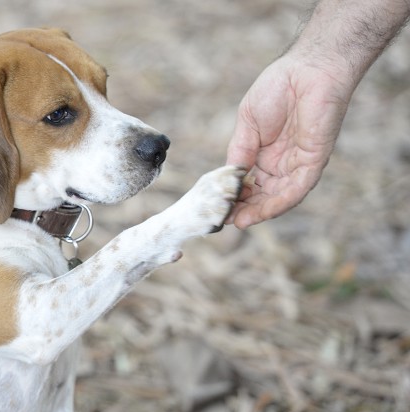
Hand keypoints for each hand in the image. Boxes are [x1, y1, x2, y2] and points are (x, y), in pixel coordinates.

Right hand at [226, 54, 352, 227]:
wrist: (307, 69)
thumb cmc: (276, 88)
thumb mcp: (247, 125)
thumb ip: (240, 152)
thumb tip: (228, 180)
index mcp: (265, 154)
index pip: (250, 183)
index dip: (235, 197)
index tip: (219, 208)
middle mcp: (283, 163)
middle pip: (263, 194)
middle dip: (245, 209)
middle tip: (226, 220)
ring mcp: (299, 163)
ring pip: (280, 197)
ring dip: (260, 211)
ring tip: (240, 221)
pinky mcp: (314, 160)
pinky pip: (297, 188)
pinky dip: (279, 202)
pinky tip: (261, 211)